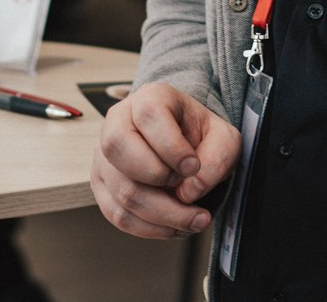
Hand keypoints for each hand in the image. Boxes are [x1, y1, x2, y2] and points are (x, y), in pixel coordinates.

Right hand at [90, 81, 239, 238]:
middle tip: (188, 189)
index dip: (171, 147)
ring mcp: (104, 155)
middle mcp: (118, 121)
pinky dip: (148, 228)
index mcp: (150, 98)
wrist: (186, 145)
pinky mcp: (102, 185)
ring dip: (162, 214)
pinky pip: (117, 215)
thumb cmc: (201, 137)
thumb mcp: (224, 139)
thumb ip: (217, 159)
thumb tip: (188, 192)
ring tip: (192, 219)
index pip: (148, 116)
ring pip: (121, 191)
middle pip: (119, 149)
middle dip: (159, 179)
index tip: (194, 167)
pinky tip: (172, 226)